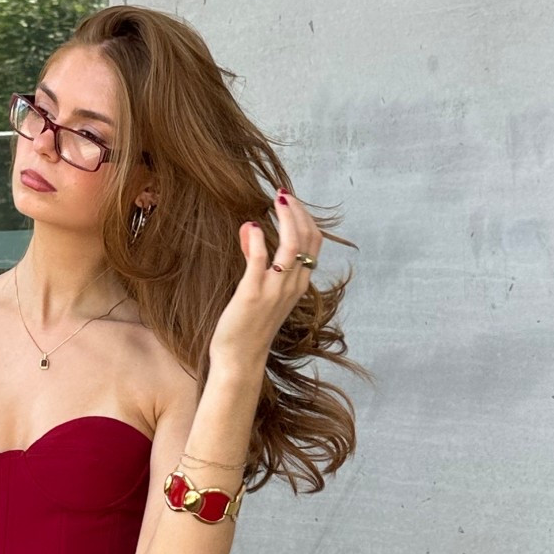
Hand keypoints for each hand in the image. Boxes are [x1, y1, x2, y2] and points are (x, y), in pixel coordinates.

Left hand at [208, 192, 321, 372]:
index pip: (314, 244)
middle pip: (307, 239)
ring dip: (286, 218)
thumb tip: (251, 228)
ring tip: (276, 200)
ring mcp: (275, 290)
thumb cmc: (249, 325)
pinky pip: (261, 261)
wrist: (240, 358)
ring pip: (291, 246)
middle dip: (298, 212)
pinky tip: (251, 226)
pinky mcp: (253, 294)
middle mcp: (293, 286)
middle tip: (283, 194)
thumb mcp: (261, 290)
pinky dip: (257, 240)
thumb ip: (258, 260)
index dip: (305, 218)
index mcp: (299, 284)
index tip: (290, 201)